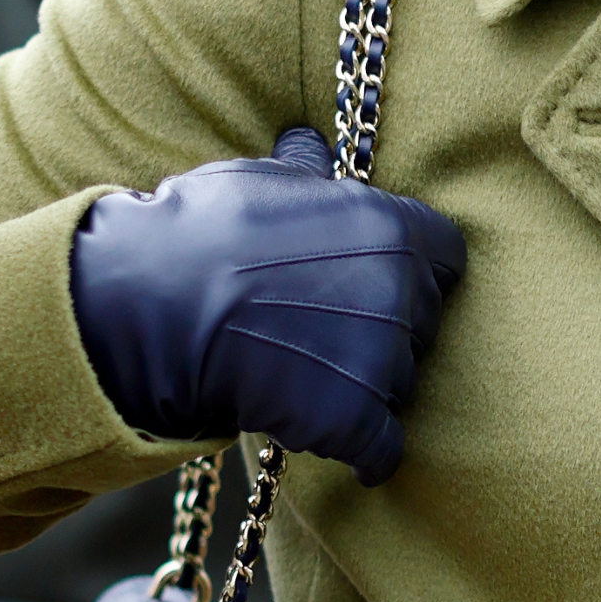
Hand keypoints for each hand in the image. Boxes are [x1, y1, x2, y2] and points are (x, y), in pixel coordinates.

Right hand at [68, 126, 467, 484]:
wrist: (154, 307)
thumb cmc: (200, 233)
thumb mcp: (259, 181)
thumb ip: (305, 172)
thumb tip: (313, 145)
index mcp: (390, 227)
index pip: (446, 255)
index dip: (418, 271)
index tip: (385, 281)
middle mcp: (399, 291)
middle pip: (423, 321)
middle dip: (387, 329)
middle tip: (329, 333)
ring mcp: (378, 358)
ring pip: (400, 381)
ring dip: (368, 385)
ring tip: (314, 379)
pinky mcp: (352, 418)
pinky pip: (384, 448)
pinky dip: (369, 454)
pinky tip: (351, 455)